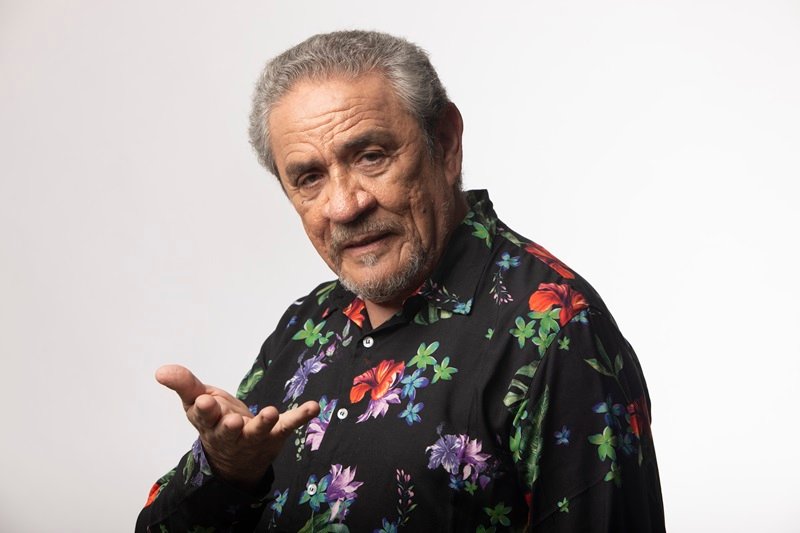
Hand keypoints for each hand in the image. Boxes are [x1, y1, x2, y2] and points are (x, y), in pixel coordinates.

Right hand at [155, 364, 319, 487]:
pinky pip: (289, 425)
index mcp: (210, 423)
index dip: (205, 410)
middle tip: (232, 420)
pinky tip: (313, 406)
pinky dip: (301, 416)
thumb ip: (184, 384)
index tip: (204, 402)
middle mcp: (232, 433)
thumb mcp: (197, 402)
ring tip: (270, 413)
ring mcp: (256, 435)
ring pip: (259, 432)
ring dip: (264, 423)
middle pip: (229, 431)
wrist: (236, 456)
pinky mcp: (276, 433)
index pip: (204, 418)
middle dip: (230, 426)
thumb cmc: (216, 421)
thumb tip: (161, 370)